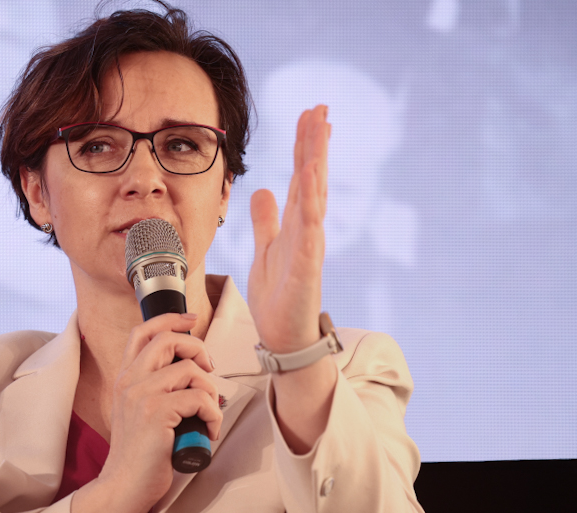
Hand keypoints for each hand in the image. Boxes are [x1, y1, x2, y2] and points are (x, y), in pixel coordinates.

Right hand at [100, 313, 221, 507]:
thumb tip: (191, 372)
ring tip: (207, 414)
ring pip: (190, 370)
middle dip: (198, 350)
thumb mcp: (139, 413)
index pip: (142, 332)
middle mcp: (130, 382)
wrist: (124, 485)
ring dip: (209, 392)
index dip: (169, 319)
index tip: (190, 320)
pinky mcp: (156, 413)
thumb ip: (155, 389)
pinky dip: (213, 414)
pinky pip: (200, 399)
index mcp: (125, 379)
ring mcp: (141, 396)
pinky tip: (208, 431)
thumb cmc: (139, 455)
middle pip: (169, 340)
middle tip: (207, 372)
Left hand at [248, 105, 329, 352]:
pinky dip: (311, 206)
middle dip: (315, 143)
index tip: (309, 115)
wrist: (283, 334)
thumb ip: (266, 221)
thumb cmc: (278, 295)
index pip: (302, 176)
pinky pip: (310, 231)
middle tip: (319, 107)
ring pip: (315, 196)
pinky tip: (311, 182)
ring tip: (320, 131)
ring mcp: (309, 245)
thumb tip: (263, 190)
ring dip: (317, 163)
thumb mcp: (264, 249)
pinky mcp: (307, 265)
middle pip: (313, 177)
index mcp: (296, 223)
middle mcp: (307, 229)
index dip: (305, 145)